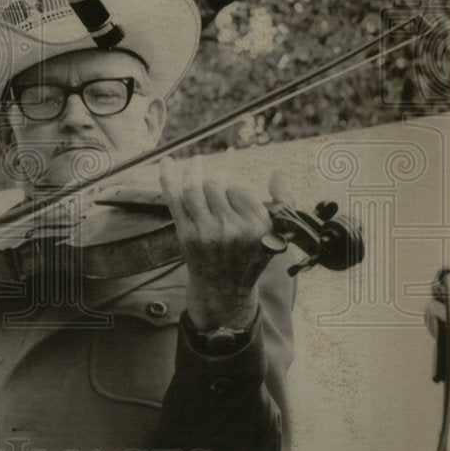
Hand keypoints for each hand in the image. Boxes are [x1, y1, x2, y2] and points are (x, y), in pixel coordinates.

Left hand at [159, 156, 293, 329]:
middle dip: (214, 180)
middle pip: (215, 185)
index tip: (232, 194)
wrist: (224, 288)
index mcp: (258, 228)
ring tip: (196, 163)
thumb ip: (282, 203)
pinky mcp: (186, 235)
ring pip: (194, 188)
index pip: (239, 189)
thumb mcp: (276, 234)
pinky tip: (167, 162)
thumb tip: (277, 175)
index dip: (234, 187)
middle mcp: (232, 231)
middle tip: (214, 184)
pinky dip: (168, 177)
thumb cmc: (249, 255)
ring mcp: (206, 233)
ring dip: (193, 171)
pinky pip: (174, 199)